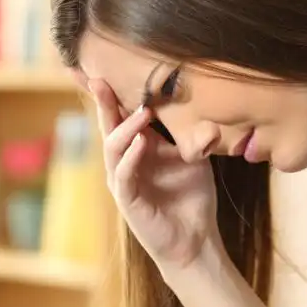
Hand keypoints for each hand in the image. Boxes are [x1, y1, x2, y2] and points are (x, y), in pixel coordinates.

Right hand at [87, 78, 218, 267]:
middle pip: (108, 126)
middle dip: (103, 103)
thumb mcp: (193, 158)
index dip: (110, 95)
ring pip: (114, 148)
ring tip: (141, 112)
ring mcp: (123, 181)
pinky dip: (131, 158)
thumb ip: (192, 134)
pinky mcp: (128, 201)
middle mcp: (125, 161)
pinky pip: (125, 175)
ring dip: (126, 128)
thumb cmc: (191, 197)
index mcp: (138, 148)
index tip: (100, 68)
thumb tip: (206, 105)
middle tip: (100, 80)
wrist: (195, 239)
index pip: (121, 115)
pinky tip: (141, 143)